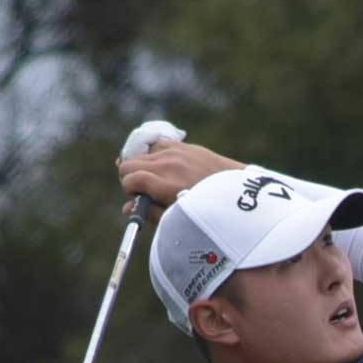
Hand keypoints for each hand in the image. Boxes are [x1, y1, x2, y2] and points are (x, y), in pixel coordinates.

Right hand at [117, 140, 243, 222]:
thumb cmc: (206, 211)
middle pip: (128, 164)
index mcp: (166, 185)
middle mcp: (168, 165)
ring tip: (154, 179)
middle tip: (144, 190)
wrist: (235, 193)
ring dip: (142, 166)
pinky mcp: (183, 146)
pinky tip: (163, 166)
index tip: (139, 198)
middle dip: (131, 178)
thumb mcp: (177, 217)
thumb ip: (150, 212)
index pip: (129, 180)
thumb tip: (127, 208)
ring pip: (140, 153)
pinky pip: (156, 145)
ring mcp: (176, 152)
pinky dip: (155, 154)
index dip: (129, 191)